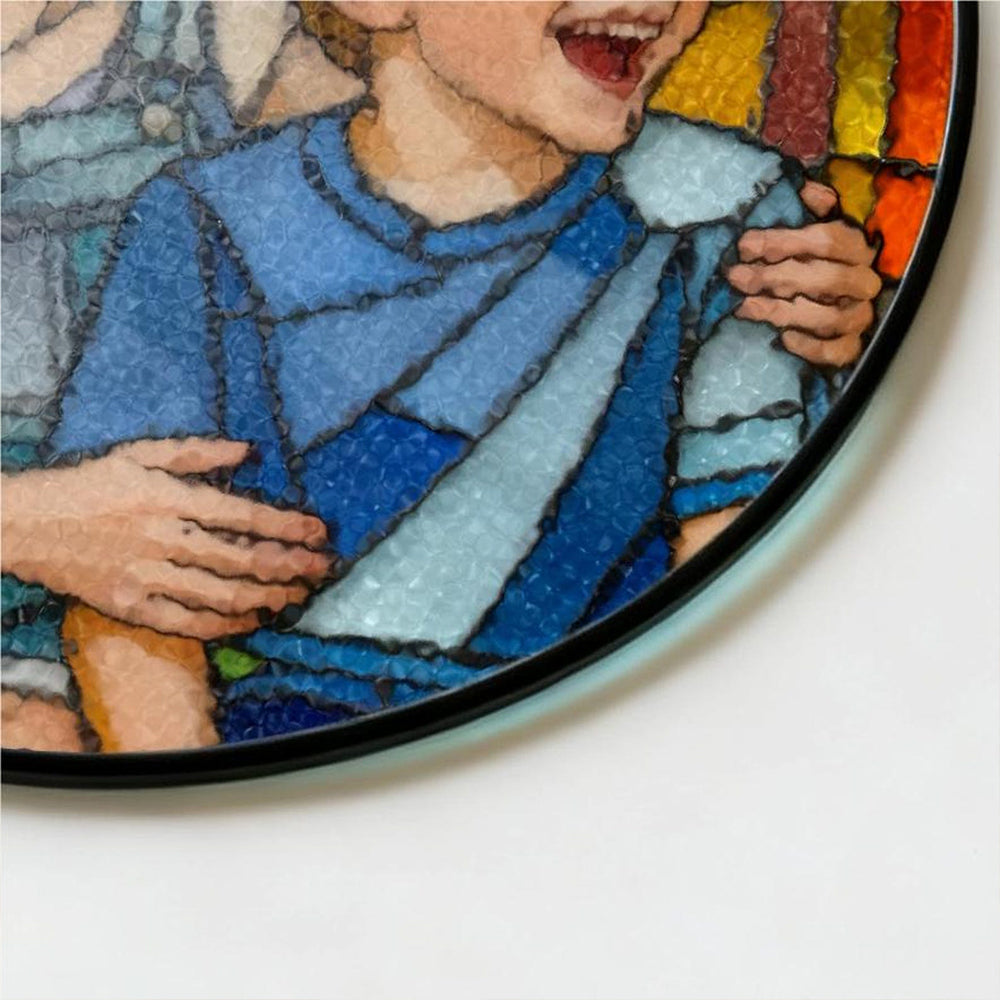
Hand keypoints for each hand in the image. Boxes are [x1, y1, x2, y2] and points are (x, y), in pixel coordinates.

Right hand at [2, 438, 330, 639]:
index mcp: (170, 499)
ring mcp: (147, 577)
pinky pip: (188, 623)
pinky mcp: (130, 606)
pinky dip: (225, 625)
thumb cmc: (90, 484)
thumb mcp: (141, 454)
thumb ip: (197, 452)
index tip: (319, 533)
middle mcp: (164, 539)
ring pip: (221, 595)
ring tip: (297, 596)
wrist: (28, 523)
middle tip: (322, 569)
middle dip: (289, 566)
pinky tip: (253, 620)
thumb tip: (248, 452)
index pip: (244, 516)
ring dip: (267, 597)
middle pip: (242, 560)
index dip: (287, 527)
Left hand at [728, 180, 880, 366]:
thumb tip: (803, 187)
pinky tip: (784, 339)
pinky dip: (811, 347)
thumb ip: (815, 208)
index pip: (827, 240)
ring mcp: (860, 316)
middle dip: (776, 277)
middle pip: (827, 279)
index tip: (746, 246)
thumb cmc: (818, 261)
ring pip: (830, 317)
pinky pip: (837, 351)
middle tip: (737, 278)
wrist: (838, 304)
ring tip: (748, 307)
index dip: (785, 241)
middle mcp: (863, 282)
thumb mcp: (817, 228)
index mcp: (857, 248)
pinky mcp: (852, 346)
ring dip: (785, 312)